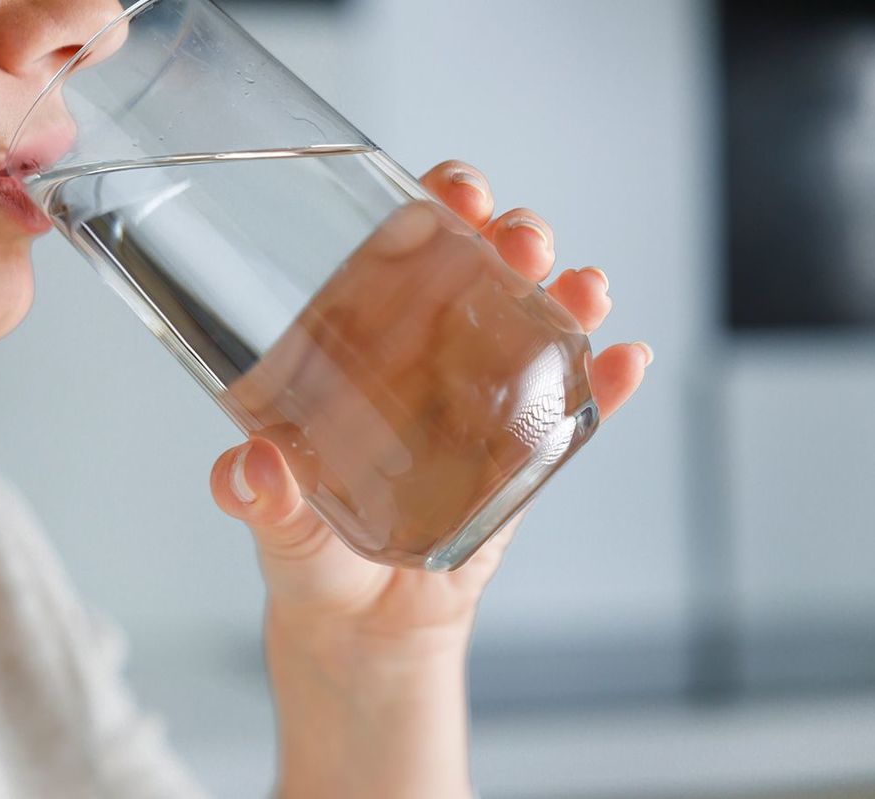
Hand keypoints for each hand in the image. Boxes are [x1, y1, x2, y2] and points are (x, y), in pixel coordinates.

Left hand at [210, 159, 649, 653]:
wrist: (365, 629)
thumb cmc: (312, 558)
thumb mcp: (278, 525)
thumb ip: (259, 500)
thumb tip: (249, 470)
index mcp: (357, 354)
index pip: (395, 259)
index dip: (427, 213)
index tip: (449, 191)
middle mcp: (423, 363)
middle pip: (474, 275)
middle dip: (505, 238)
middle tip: (517, 237)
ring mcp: (479, 403)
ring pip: (530, 326)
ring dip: (564, 296)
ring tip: (583, 288)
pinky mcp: (522, 457)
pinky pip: (569, 410)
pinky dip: (601, 384)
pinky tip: (626, 361)